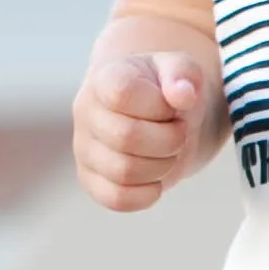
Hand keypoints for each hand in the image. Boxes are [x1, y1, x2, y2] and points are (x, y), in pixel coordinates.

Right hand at [72, 51, 209, 211]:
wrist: (153, 112)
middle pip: (127, 137)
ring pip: (124, 172)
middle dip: (169, 139)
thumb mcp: (180, 70)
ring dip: (162, 166)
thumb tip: (184, 95)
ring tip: (168, 152)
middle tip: (178, 132)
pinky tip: (157, 177)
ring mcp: (84, 148)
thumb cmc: (164, 89)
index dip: (158, 105)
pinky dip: (147, 194)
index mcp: (104, 78)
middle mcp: (85, 111)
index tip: (170, 105)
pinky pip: (117, 199)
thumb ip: (184, 74)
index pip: (123, 93)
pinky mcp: (90, 179)